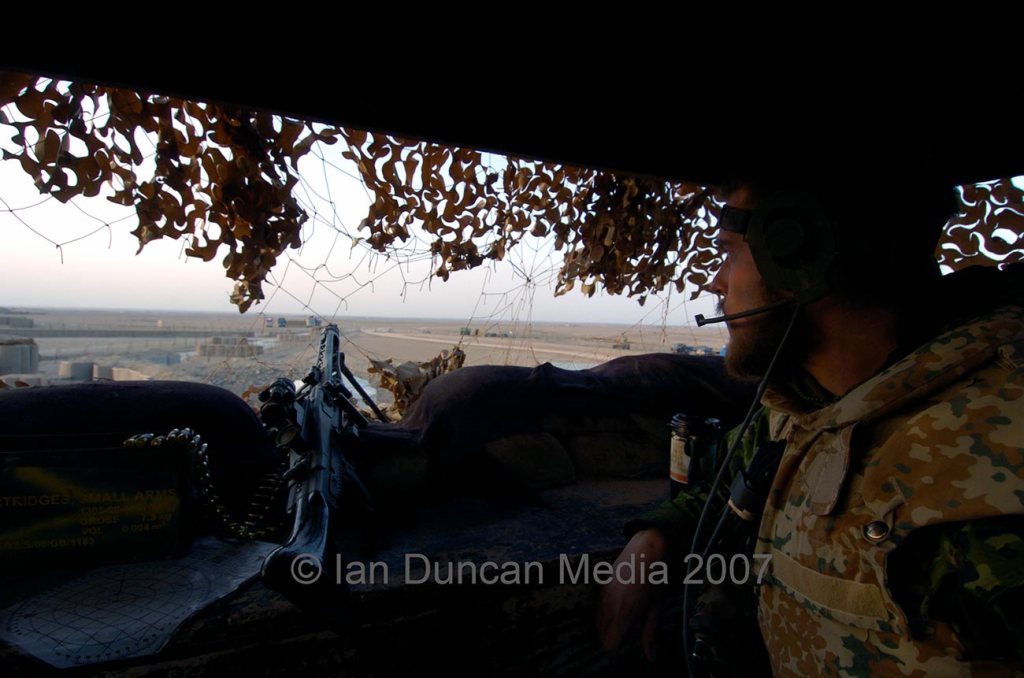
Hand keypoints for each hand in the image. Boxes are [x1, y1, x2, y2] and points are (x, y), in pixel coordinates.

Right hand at [596, 528, 668, 659]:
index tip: (628, 644)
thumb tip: (651, 657)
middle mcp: (609, 606)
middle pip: (602, 635)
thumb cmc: (654, 579)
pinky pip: (599, 609)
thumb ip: (650, 634)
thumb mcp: (656, 608)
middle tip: (629, 632)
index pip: (609, 644)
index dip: (618, 648)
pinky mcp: (601, 588)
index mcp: (623, 614)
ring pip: (598, 622)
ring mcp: (603, 596)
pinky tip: (622, 604)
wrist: (645, 549)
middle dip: (614, 637)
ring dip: (609, 626)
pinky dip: (607, 613)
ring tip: (627, 617)